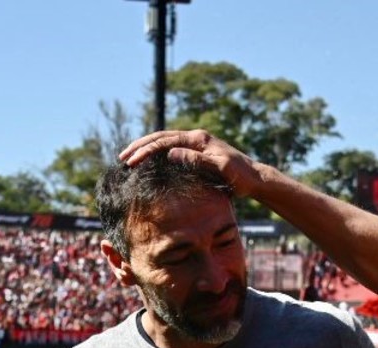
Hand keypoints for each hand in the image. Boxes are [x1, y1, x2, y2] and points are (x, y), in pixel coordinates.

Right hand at [117, 129, 260, 195]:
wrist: (255, 178)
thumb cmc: (240, 176)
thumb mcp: (219, 168)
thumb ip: (196, 160)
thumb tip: (170, 153)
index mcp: (199, 139)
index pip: (165, 141)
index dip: (146, 150)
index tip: (131, 161)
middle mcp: (195, 138)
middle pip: (161, 138)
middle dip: (140, 147)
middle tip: (122, 157)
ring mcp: (196, 145)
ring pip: (164, 143)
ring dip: (145, 149)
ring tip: (129, 158)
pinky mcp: (198, 154)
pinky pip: (172, 150)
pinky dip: (157, 155)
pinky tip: (148, 162)